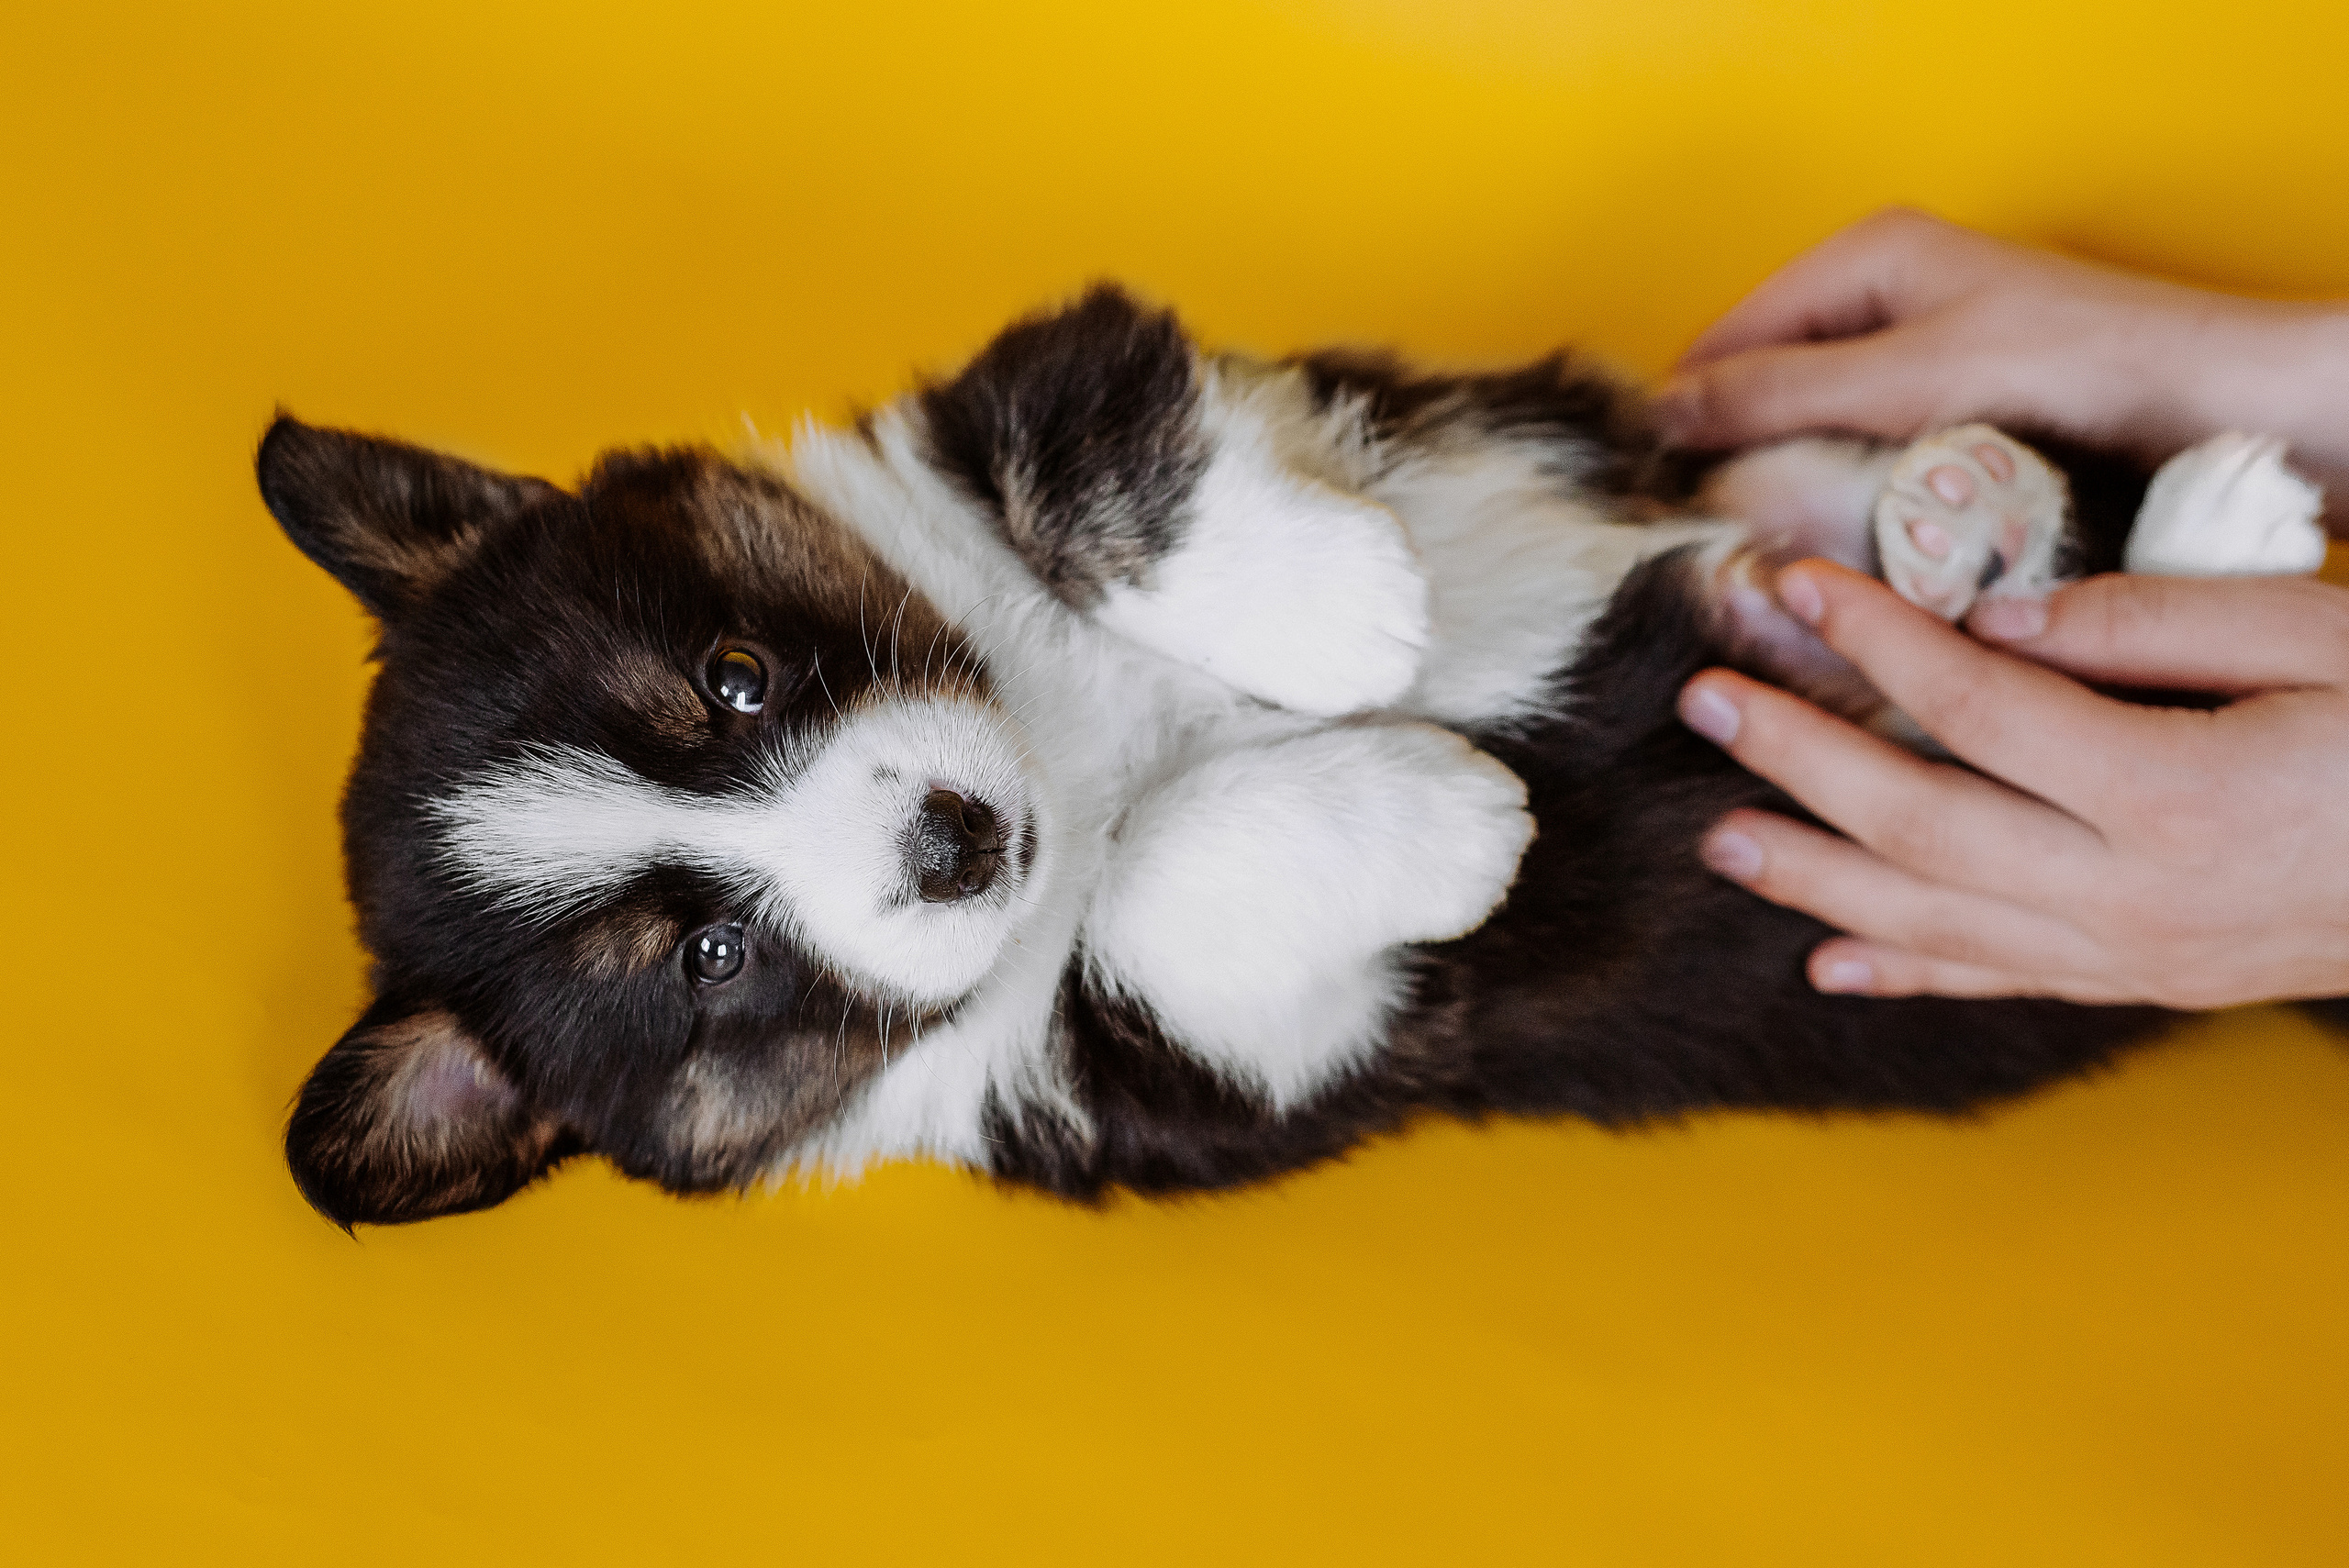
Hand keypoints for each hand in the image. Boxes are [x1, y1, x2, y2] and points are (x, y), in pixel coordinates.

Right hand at [1657, 208, 2348, 512]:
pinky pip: (1861, 466)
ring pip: (1807, 439)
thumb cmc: (2087, 371)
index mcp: (1862, 256)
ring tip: (1776, 556)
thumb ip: (1779, 393)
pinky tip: (1843, 552)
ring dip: (1789, 495)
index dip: (1679, 421)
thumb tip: (1658, 418)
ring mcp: (1916, 363)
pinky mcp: (1949, 421)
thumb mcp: (1911, 376)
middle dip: (1732, 465)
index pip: (1718, 341)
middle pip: (1758, 394)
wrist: (2226, 407)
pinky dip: (1844, 507)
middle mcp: (1882, 300)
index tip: (1651, 507)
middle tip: (1715, 546)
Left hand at [1674, 561, 2348, 1008]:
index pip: (1976, 704)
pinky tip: (1826, 959)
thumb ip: (2158, 621)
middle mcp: (2132, 891)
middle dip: (1797, 757)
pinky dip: (1904, 970)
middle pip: (1916, 820)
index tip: (1791, 582)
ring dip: (1814, 875)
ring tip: (1719, 836)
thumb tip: (2001, 608)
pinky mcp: (2143, 982)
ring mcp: (2132, 953)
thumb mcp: (2322, 637)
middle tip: (1705, 699)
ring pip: (1931, 920)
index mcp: (2176, 790)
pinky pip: (1996, 983)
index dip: (1870, 639)